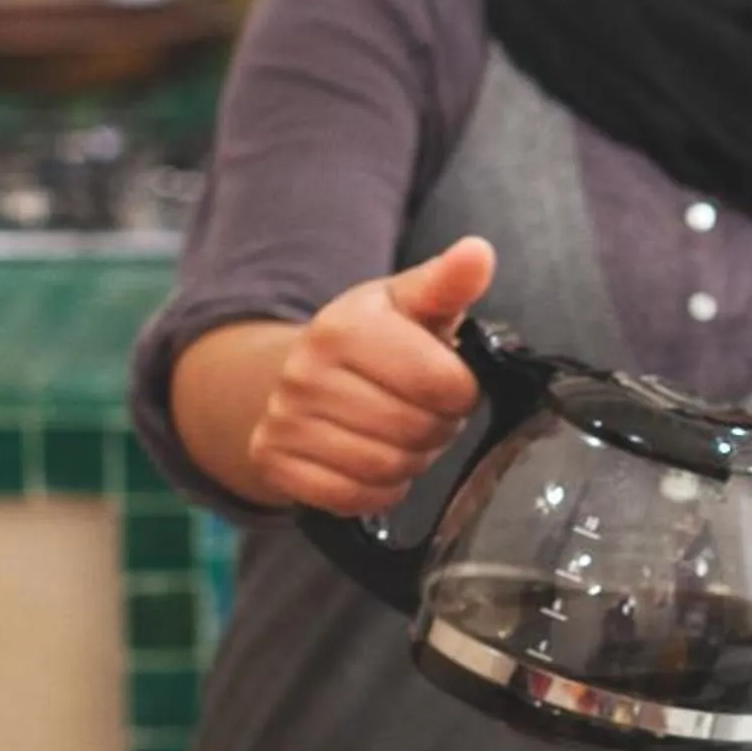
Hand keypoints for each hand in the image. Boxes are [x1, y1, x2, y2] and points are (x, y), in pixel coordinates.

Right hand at [247, 237, 496, 516]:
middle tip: (424, 411)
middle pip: (416, 431)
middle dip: (436, 427)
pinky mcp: (273, 460)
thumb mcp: (412, 303)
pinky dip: (376, 490)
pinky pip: (352, 497)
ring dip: (410, 460)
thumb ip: (449, 283)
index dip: (461, 393)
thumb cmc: (376, 339)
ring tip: (400, 432)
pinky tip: (373, 459)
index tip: (449, 383)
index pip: (443, 384)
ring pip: (387, 468)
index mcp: (345, 327)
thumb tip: (478, 253)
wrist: (300, 372)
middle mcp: (305, 372)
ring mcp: (283, 418)